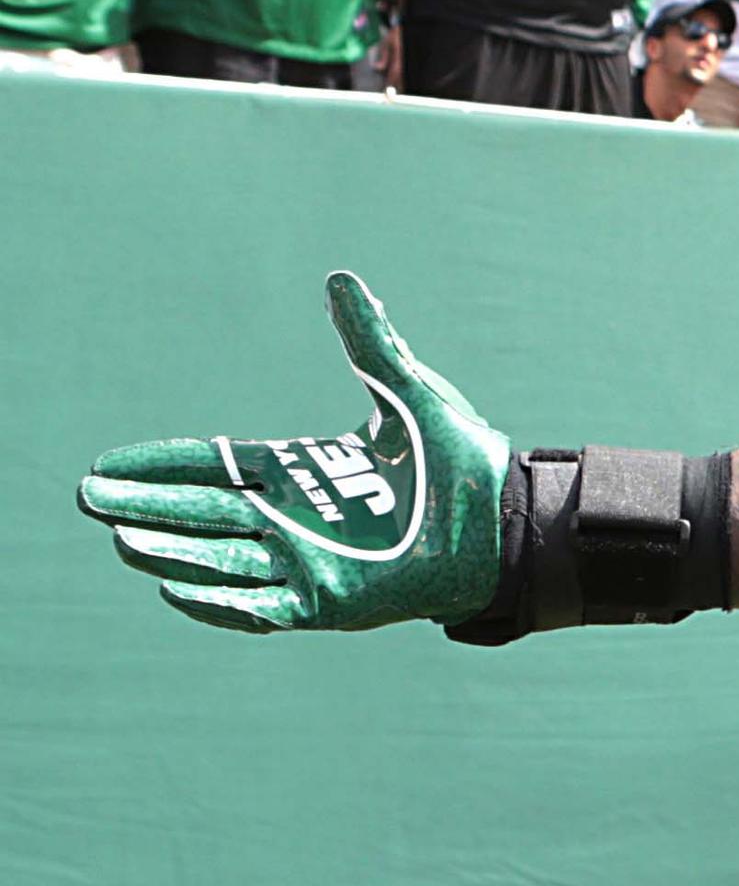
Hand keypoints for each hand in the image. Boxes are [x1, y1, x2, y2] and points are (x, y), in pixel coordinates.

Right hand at [77, 273, 513, 633]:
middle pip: (202, 512)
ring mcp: (306, 561)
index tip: (108, 466)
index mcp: (302, 471)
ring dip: (171, 551)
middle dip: (146, 508)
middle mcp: (293, 518)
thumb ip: (368, 341)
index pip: (216, 467)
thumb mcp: (406, 390)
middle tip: (89, 499)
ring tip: (122, 540)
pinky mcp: (328, 601)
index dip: (162, 467)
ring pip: (219, 559)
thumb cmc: (458, 457)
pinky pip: (261, 606)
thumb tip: (341, 279)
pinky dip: (220, 602)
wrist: (503, 517)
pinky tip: (177, 589)